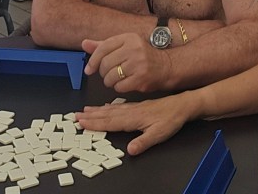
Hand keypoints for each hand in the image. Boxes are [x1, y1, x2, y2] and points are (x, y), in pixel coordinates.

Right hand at [76, 93, 194, 154]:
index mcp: (134, 118)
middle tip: (76, 116)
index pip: (111, 122)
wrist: (182, 105)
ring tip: (84, 110)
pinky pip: (118, 107)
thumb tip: (130, 151)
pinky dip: (108, 107)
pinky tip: (104, 107)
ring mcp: (134, 108)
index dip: (95, 124)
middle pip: (107, 114)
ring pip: (111, 110)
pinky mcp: (138, 106)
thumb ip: (144, 142)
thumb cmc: (171, 119)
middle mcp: (131, 112)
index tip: (81, 123)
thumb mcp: (160, 134)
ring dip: (96, 111)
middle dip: (91, 116)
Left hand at [82, 33, 171, 92]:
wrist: (166, 66)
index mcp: (129, 38)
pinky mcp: (141, 78)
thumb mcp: (124, 46)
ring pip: (110, 77)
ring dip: (110, 82)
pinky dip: (119, 88)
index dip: (93, 60)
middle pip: (105, 64)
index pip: (103, 47)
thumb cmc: (142, 56)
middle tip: (109, 74)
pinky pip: (119, 87)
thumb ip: (103, 45)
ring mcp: (138, 63)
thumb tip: (84, 43)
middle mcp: (134, 48)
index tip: (89, 70)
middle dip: (103, 73)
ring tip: (117, 79)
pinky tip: (125, 83)